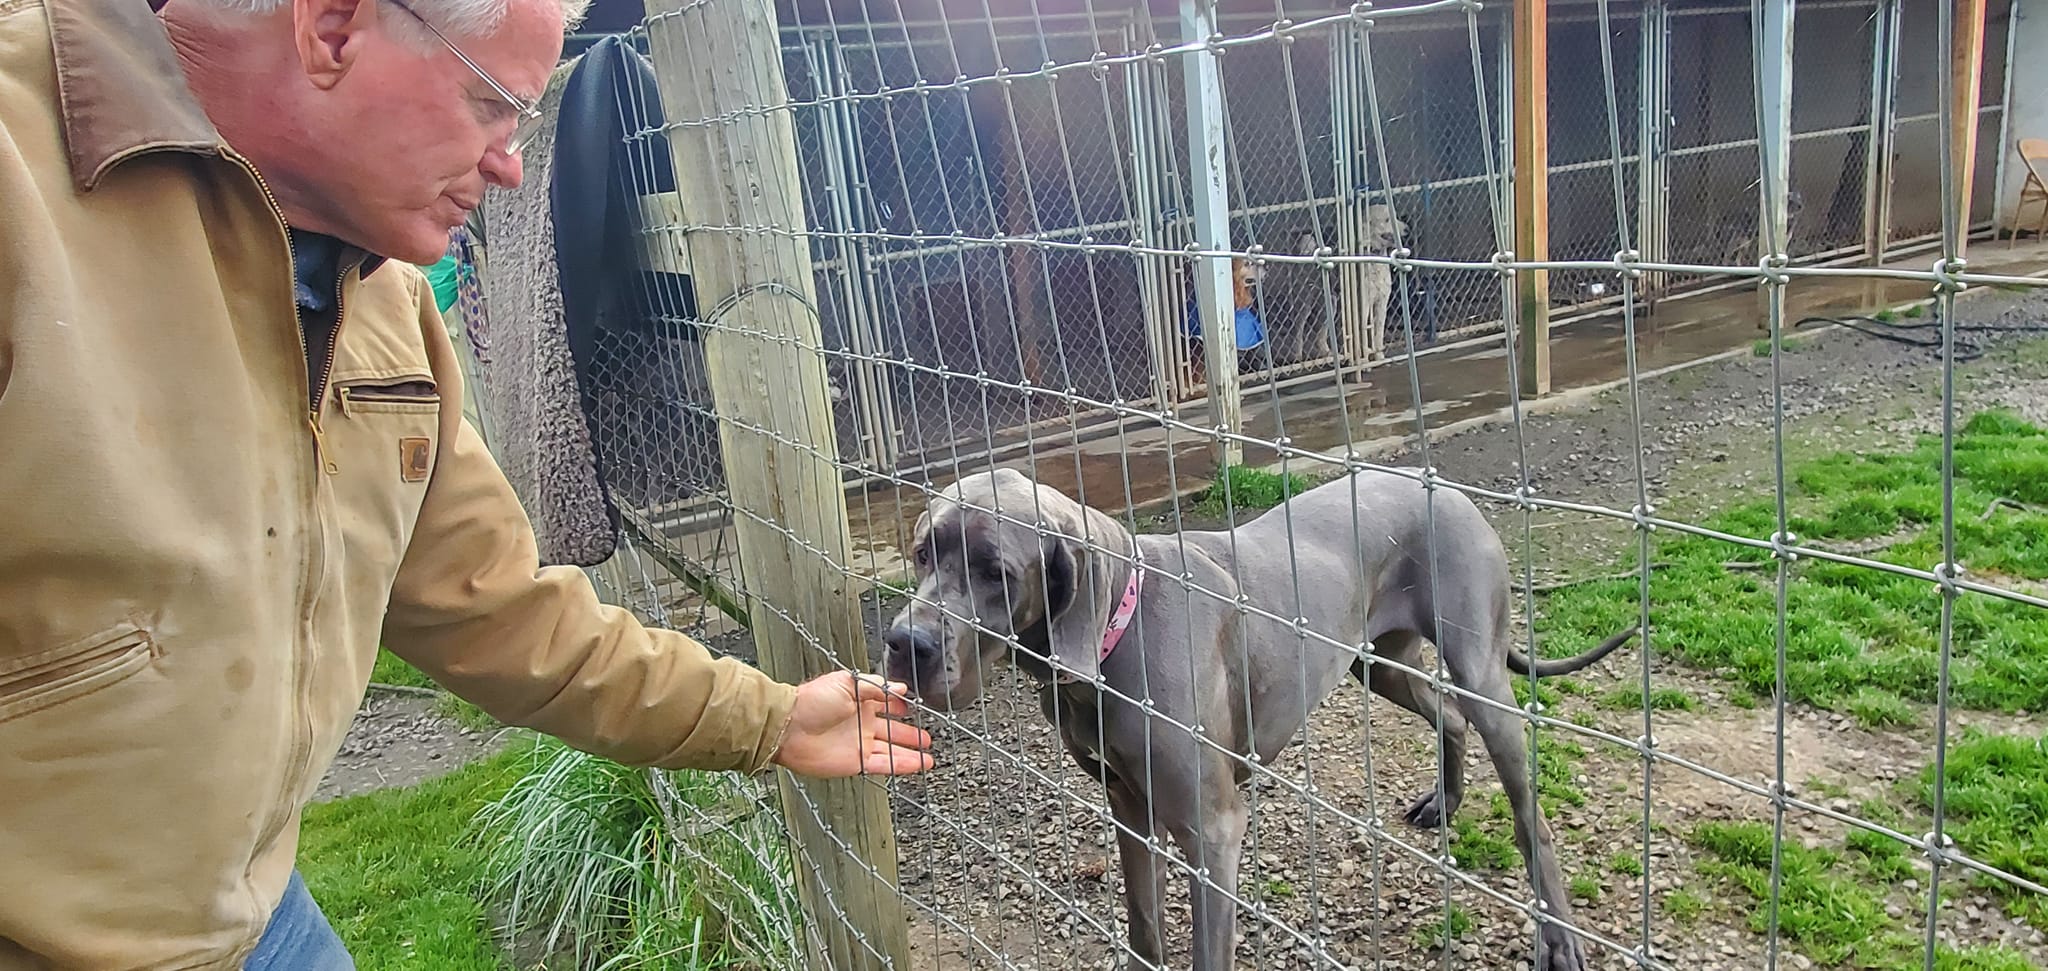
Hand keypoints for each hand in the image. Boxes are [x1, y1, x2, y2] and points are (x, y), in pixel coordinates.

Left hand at [770, 671, 934, 777]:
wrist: (789, 727)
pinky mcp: (856, 762)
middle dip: (909, 734)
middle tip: (927, 737)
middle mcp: (861, 723)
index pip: (886, 704)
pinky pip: (883, 764)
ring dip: (910, 753)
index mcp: (859, 701)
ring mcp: (859, 744)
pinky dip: (901, 766)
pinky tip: (916, 765)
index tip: (913, 707)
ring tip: (929, 756)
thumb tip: (901, 688)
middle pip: (892, 731)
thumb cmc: (811, 701)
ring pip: (891, 750)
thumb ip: (876, 687)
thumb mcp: (847, 683)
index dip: (900, 706)